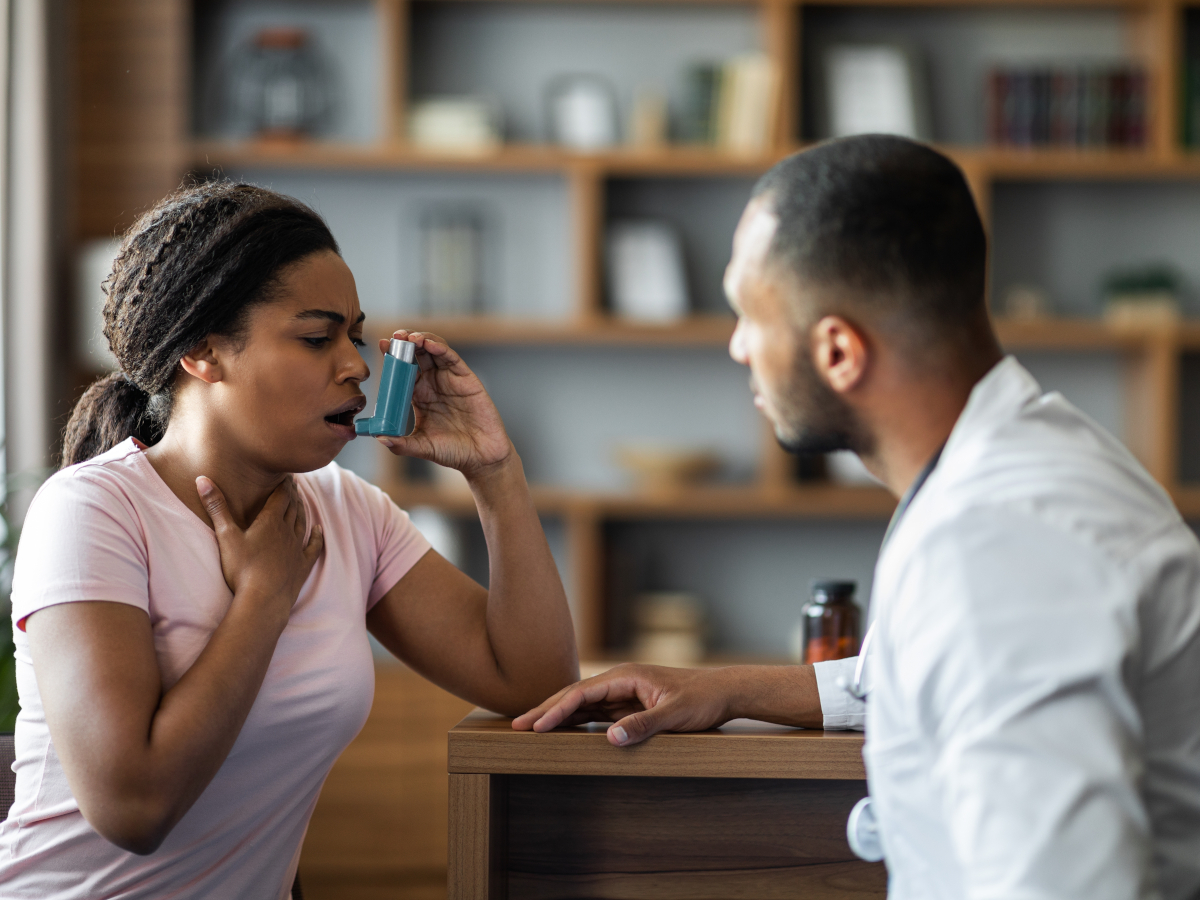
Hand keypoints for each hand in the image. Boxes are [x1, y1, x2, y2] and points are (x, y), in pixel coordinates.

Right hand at [196, 475, 323, 619]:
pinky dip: (317, 537)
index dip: (284, 485)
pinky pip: (313, 547)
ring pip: (302, 523)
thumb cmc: (242, 568)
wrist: (264, 601)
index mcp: (270, 522)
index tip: (287, 474)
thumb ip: (216, 506)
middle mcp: (287, 532)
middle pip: (292, 508)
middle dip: (292, 494)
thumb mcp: (226, 536)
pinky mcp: (302, 566)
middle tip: (294, 484)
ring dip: (302, 510)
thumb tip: (202, 478)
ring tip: (301, 501)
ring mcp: (297, 549)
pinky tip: (319, 530)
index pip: (280, 497)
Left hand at [374, 330, 512, 479]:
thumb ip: (401, 444)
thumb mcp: (422, 447)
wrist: (481, 458)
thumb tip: (379, 438)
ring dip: (421, 340)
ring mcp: (450, 379)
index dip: (393, 356)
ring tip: (409, 338)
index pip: (403, 370)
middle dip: (405, 342)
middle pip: (417, 354)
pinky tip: (429, 344)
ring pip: (434, 351)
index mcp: (420, 395)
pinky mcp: (466, 379)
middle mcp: (434, 384)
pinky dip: (440, 348)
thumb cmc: (453, 452)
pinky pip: (452, 358)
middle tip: (394, 337)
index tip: (381, 345)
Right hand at [511, 663, 734, 746]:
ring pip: (581, 704)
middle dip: (545, 710)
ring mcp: (623, 693)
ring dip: (556, 716)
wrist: (723, 692)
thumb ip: (644, 724)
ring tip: (528, 729)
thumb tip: (610, 737)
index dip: (556, 710)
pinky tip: (560, 730)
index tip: (536, 726)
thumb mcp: (676, 714)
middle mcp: (620, 681)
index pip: (582, 693)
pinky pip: (595, 713)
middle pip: (574, 695)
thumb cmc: (702, 699)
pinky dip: (574, 720)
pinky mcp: (629, 704)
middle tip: (516, 727)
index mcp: (626, 676)